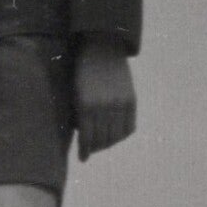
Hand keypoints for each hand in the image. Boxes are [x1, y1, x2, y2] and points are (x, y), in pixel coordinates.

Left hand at [72, 39, 135, 159]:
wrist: (102, 47)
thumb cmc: (83, 71)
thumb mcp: (75, 92)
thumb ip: (79, 115)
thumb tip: (83, 138)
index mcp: (85, 105)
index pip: (87, 138)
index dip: (85, 151)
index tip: (83, 158)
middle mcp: (104, 106)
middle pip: (102, 140)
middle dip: (96, 148)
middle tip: (92, 149)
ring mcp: (120, 103)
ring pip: (116, 136)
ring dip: (109, 143)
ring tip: (104, 143)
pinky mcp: (131, 100)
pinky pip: (130, 127)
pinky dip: (123, 134)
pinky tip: (117, 134)